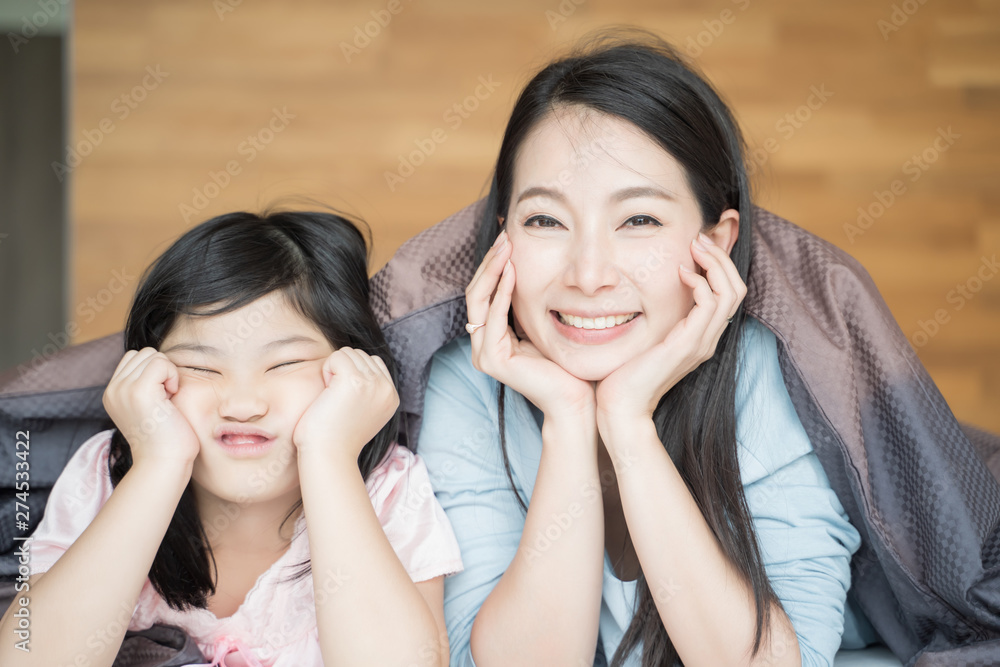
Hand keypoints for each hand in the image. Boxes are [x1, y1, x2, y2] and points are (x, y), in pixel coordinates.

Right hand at [102, 348, 200, 469]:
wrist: (164, 462)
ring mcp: (123, 389)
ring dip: (167, 373)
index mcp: (113, 394)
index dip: (155, 372)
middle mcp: (113, 390)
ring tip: (167, 399)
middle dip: (162, 370)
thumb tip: (159, 362)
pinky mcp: (139, 390)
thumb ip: (145, 385)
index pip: (134, 358)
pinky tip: (171, 397)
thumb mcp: (148, 407)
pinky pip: (161, 362)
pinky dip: (172, 376)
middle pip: (143, 353)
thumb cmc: (166, 438)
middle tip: (166, 399)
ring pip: (152, 355)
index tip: (161, 397)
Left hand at [292, 347, 398, 461]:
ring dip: (334, 370)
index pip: (373, 362)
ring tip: (332, 396)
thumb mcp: (365, 413)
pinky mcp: (354, 380)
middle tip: (336, 399)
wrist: (328, 455)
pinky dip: (326, 371)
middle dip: (343, 371)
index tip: (345, 400)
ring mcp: (373, 383)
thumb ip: (370, 391)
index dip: (353, 374)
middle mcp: (386, 388)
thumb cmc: (336, 437)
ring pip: (348, 353)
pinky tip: (326, 393)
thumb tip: (359, 367)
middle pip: (360, 355)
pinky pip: (337, 356)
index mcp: (391, 396)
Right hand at [466, 231, 595, 420]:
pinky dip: (502, 292)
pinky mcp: (493, 360)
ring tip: (507, 247)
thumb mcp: (541, 324)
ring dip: (493, 271)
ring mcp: (483, 353)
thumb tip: (526, 266)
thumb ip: (527, 304)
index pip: (483, 292)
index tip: (507, 238)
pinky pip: (493, 317)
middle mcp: (481, 345)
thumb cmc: (565, 364)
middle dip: (490, 262)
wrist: (575, 399)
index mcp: (490, 337)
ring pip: (478, 300)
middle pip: (475, 292)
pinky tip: (514, 273)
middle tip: (505, 236)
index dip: (492, 264)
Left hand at [595, 233, 745, 441]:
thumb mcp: (643, 337)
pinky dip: (701, 282)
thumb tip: (643, 292)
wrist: (620, 409)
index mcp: (700, 337)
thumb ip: (652, 317)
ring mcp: (700, 343)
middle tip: (699, 237)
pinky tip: (681, 272)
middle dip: (722, 257)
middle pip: (737, 289)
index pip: (728, 294)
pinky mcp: (687, 345)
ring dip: (715, 262)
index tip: (697, 245)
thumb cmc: (624, 375)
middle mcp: (707, 340)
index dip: (720, 265)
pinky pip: (710, 305)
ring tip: (694, 246)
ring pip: (730, 292)